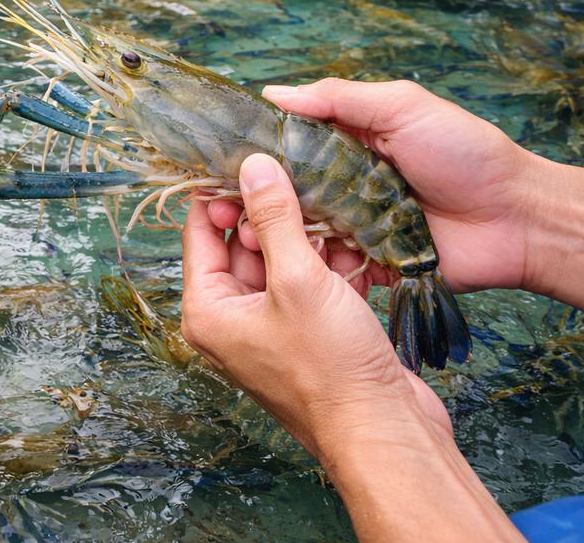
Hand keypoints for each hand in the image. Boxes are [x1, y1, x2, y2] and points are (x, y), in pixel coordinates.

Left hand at [182, 154, 452, 461]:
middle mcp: (232, 320)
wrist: (383, 430)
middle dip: (272, 211)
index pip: (199, 233)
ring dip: (307, 234)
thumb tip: (253, 167)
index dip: (220, 192)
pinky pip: (309, 283)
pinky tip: (354, 240)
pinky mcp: (308, 334)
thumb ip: (274, 218)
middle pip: (242, 243)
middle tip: (298, 174)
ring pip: (282, 260)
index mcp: (209, 311)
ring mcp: (271, 328)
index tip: (244, 153)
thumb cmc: (331, 366)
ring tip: (332, 203)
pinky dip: (329, 262)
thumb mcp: (298, 279)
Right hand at [207, 78, 536, 292]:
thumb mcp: (402, 107)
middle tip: (222, 213)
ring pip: (300, 234)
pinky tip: (288, 270)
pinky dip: (309, 269)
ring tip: (248, 243)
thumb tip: (274, 93)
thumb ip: (339, 99)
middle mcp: (346, 185)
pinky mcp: (371, 266)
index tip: (217, 168)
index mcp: (349, 144)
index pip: (287, 147)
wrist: (518, 219)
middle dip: (250, 203)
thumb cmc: (466, 153)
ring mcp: (357, 228)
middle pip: (285, 195)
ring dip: (273, 238)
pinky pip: (330, 269)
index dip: (252, 158)